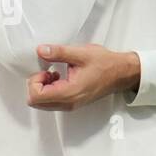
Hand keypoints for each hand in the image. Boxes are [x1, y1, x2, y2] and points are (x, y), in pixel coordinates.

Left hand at [26, 44, 140, 110]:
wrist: (121, 73)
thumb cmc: (105, 64)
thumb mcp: (80, 53)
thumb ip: (58, 52)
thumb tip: (41, 50)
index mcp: (69, 92)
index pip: (36, 96)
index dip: (34, 81)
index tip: (44, 70)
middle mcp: (69, 103)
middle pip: (36, 102)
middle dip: (36, 85)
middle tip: (47, 71)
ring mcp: (71, 105)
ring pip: (42, 103)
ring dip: (43, 88)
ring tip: (54, 73)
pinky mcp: (73, 103)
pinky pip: (52, 102)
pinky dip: (50, 90)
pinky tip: (59, 77)